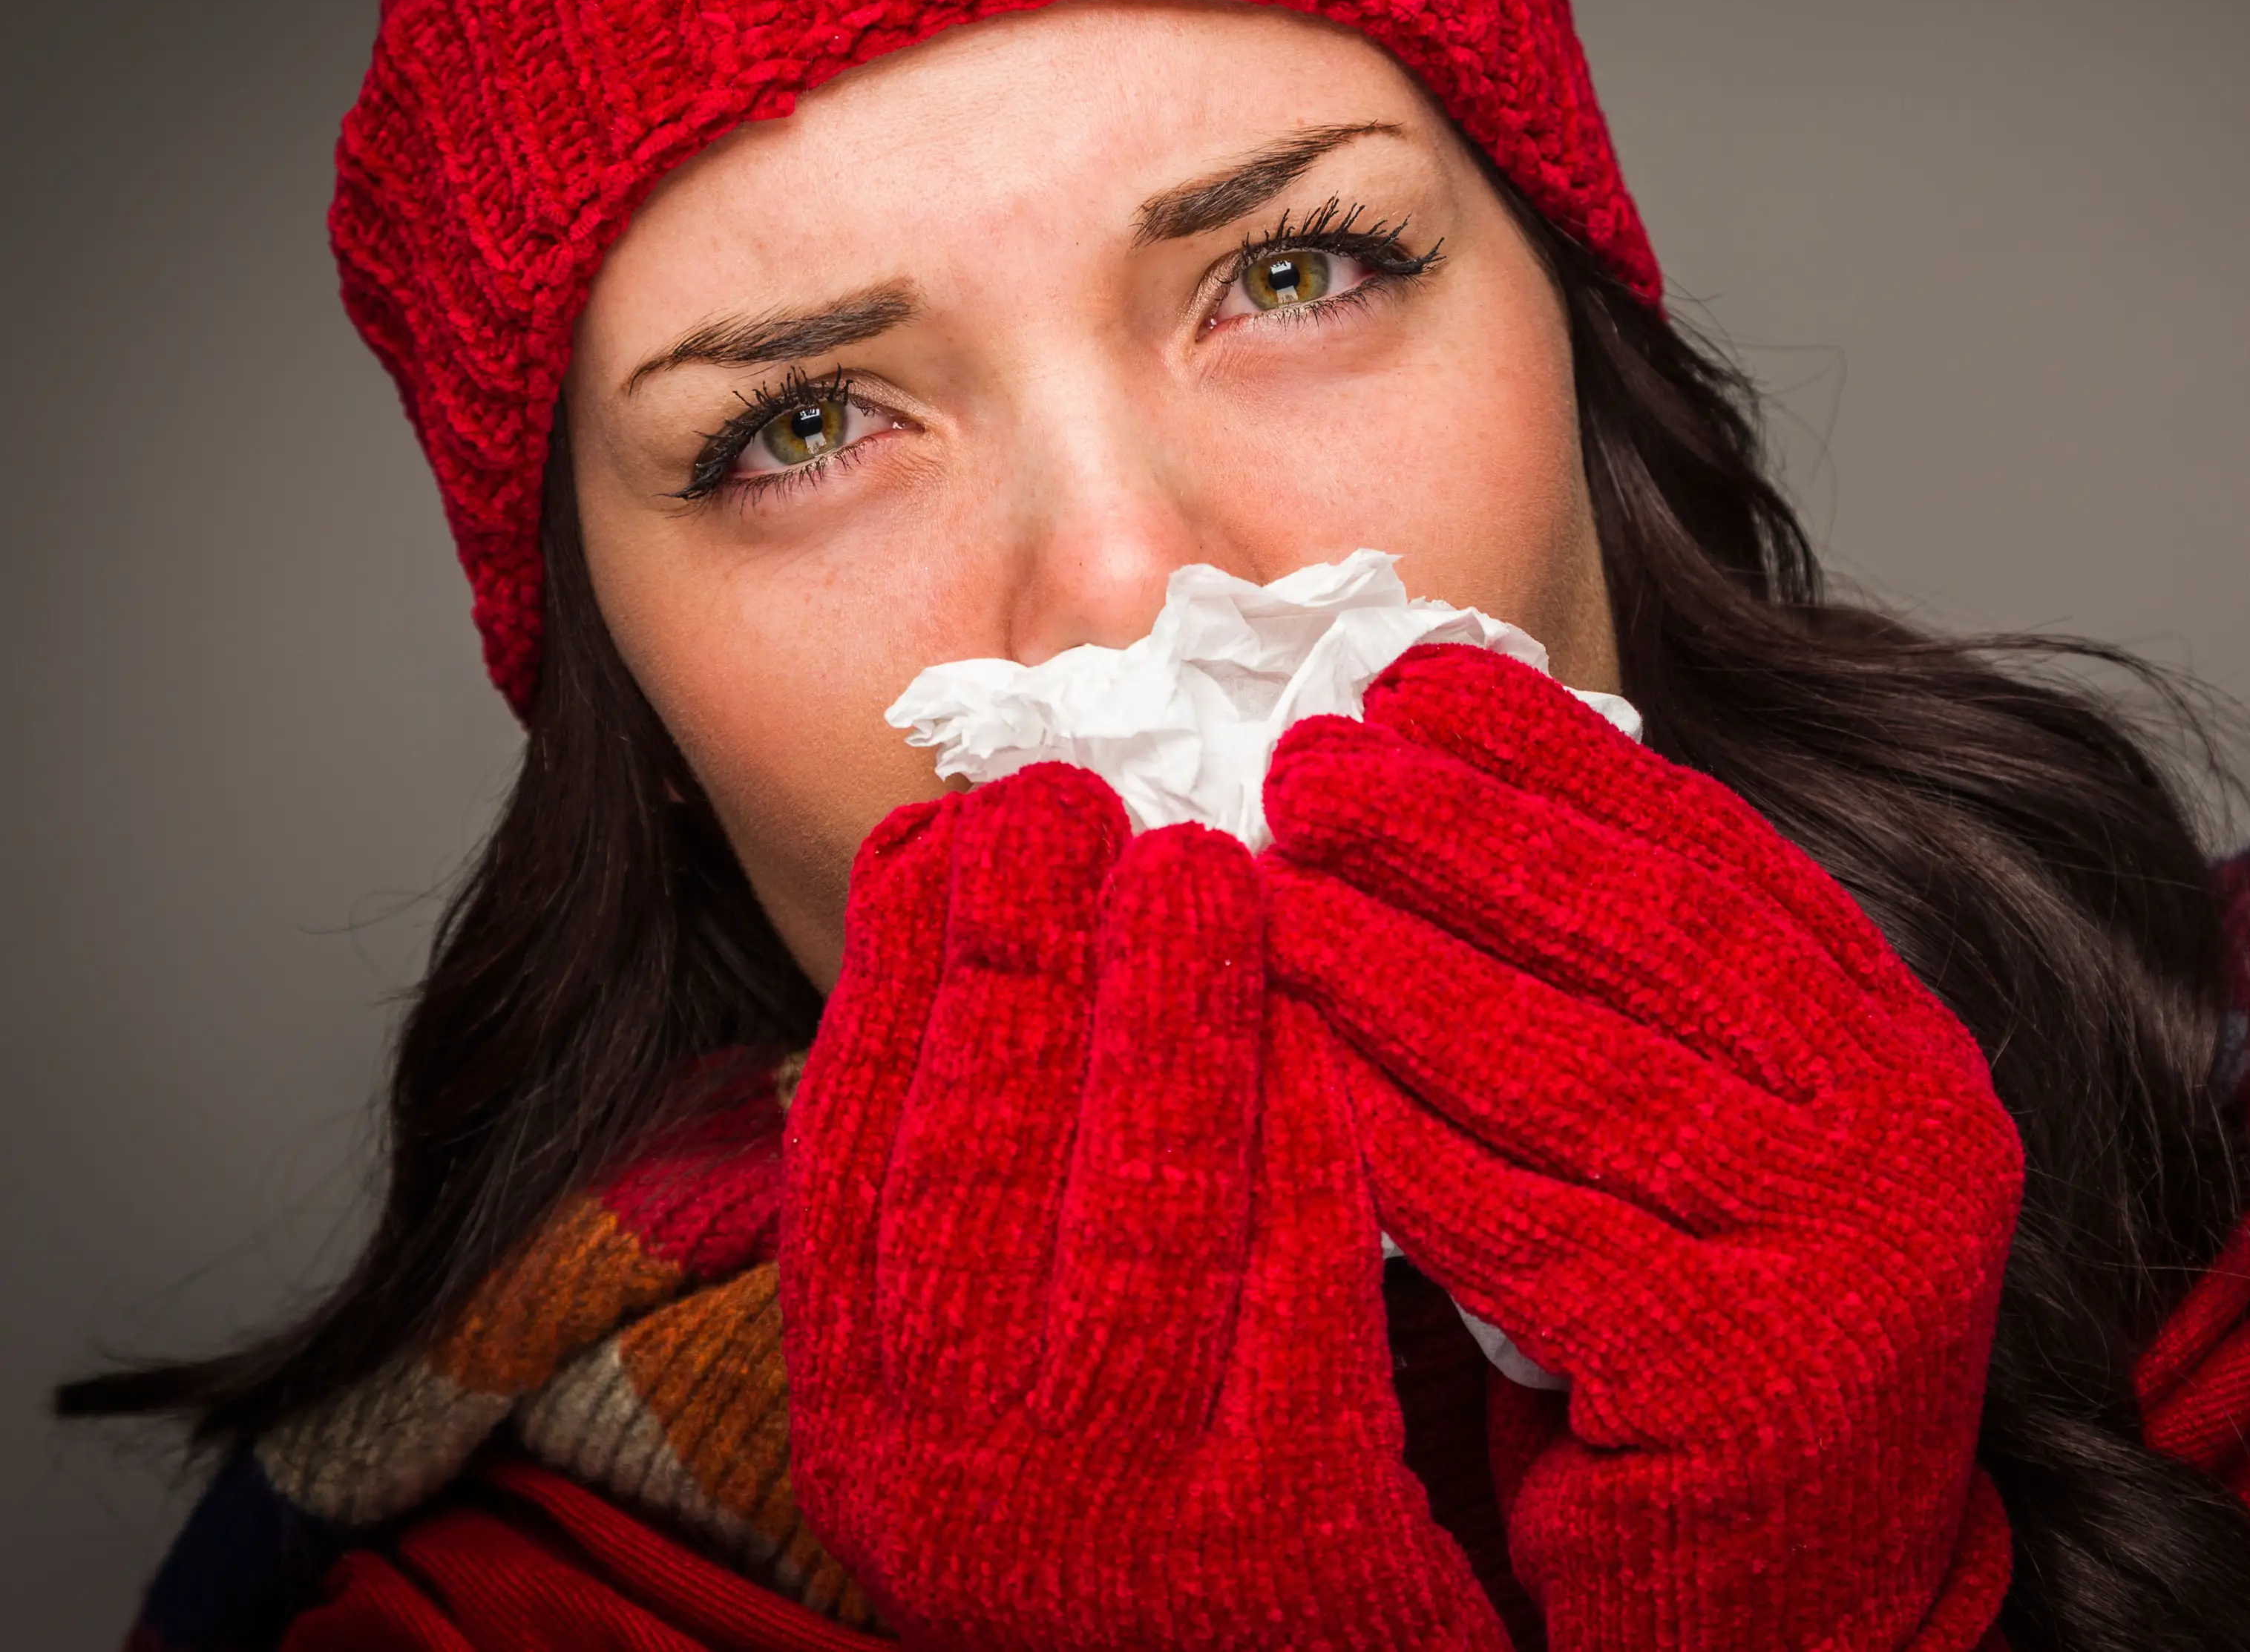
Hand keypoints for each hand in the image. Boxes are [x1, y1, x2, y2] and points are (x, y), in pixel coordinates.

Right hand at [780, 763, 1509, 1650]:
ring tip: (1196, 864)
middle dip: (1017, 956)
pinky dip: (1306, 1128)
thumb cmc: (1125, 1512)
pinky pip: (1298, 1281)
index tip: (944, 829)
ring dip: (1162, 1014)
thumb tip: (963, 930)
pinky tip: (1323, 1013)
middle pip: (977, 1163)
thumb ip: (970, 1213)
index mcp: (864, 1424)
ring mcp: (1116, 1507)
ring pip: (1136, 1207)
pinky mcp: (1283, 1525)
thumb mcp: (991, 1387)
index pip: (850, 1158)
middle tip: (1069, 799)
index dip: (895, 975)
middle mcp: (955, 1475)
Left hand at [1262, 646, 2023, 1651]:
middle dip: (1471, 831)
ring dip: (1410, 966)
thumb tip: (1451, 799)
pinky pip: (1535, 1231)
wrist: (1789, 1611)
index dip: (1561, 760)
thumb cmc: (1704, 1351)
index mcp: (1901, 1049)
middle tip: (1313, 760)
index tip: (1419, 679)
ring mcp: (1851, 1259)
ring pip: (1589, 1072)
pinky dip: (1409, 1141)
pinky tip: (1306, 1066)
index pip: (1721, 859)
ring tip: (1273, 886)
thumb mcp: (1708, 1146)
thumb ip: (1636, 1000)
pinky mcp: (1751, 1383)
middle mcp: (1909, 1134)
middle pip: (1659, 938)